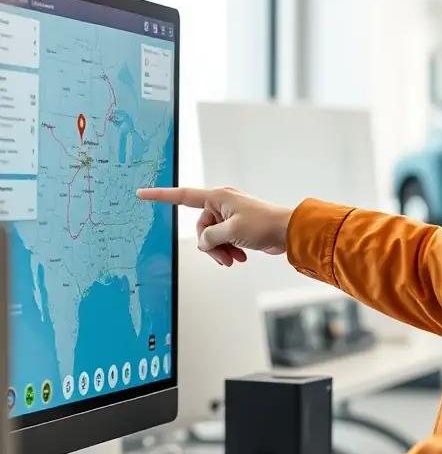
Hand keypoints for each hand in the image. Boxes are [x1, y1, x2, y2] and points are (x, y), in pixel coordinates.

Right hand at [137, 186, 291, 266]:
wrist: (287, 232)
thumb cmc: (263, 225)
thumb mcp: (231, 233)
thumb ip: (210, 238)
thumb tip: (204, 242)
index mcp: (217, 197)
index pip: (182, 196)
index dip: (160, 196)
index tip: (142, 193)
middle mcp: (222, 203)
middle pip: (201, 227)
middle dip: (210, 245)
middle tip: (224, 257)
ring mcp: (230, 214)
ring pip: (213, 236)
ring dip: (221, 250)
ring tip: (234, 260)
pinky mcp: (238, 225)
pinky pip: (224, 239)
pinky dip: (229, 249)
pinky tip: (240, 257)